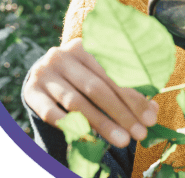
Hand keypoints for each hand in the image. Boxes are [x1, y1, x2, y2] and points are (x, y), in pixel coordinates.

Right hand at [23, 38, 157, 147]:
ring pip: (77, 101)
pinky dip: (72, 126)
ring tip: (124, 140)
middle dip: (122, 112)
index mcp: (87, 45)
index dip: (134, 94)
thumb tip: (153, 110)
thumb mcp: (103, 75)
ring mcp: (45, 72)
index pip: (114, 71)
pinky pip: (52, 112)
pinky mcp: (31, 90)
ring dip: (103, 123)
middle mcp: (65, 54)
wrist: (44, 76)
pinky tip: (90, 139)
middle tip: (140, 132)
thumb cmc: (83, 76)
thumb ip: (127, 89)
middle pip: (97, 86)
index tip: (151, 116)